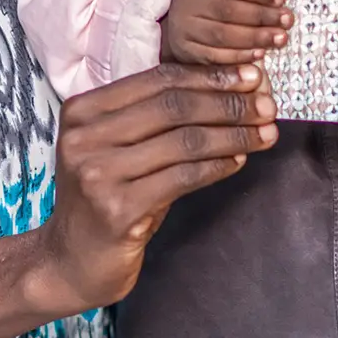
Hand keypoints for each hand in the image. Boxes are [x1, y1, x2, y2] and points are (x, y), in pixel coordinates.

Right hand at [38, 63, 277, 312]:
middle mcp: (85, 136)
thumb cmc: (106, 196)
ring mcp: (98, 173)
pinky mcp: (118, 209)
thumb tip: (227, 87)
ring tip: (264, 133)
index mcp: (84, 109)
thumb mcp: (118, 145)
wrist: (70, 261)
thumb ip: (156, 116)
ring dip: (232, 135)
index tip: (248, 76)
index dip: (209, 76)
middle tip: (266, 105)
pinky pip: (183, 177)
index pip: (159, 79)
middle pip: (174, 106)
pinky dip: (217, 166)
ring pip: (184, 141)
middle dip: (228, 103)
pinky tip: (238, 160)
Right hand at [160, 0, 292, 64]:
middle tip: (286, 21)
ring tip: (279, 38)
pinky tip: (259, 54)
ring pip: (222, 35)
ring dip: (255, 38)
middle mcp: (187, 2)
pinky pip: (215, 56)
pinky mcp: (186, 51)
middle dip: (261, 16)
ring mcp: (184, 28)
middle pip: (227, 10)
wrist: (179, 21)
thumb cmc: (211, 1)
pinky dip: (240, 56)